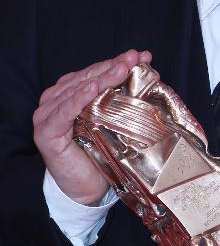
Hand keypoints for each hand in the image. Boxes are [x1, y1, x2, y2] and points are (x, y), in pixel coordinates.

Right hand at [33, 49, 151, 204]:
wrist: (88, 189)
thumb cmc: (101, 153)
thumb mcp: (114, 119)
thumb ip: (121, 96)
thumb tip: (146, 69)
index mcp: (71, 93)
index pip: (95, 72)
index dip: (117, 62)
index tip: (141, 56)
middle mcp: (56, 100)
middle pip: (87, 78)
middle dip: (113, 67)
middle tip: (133, 59)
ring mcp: (48, 115)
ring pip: (77, 90)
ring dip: (100, 78)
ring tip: (120, 69)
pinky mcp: (47, 133)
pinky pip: (63, 113)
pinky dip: (78, 99)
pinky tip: (91, 88)